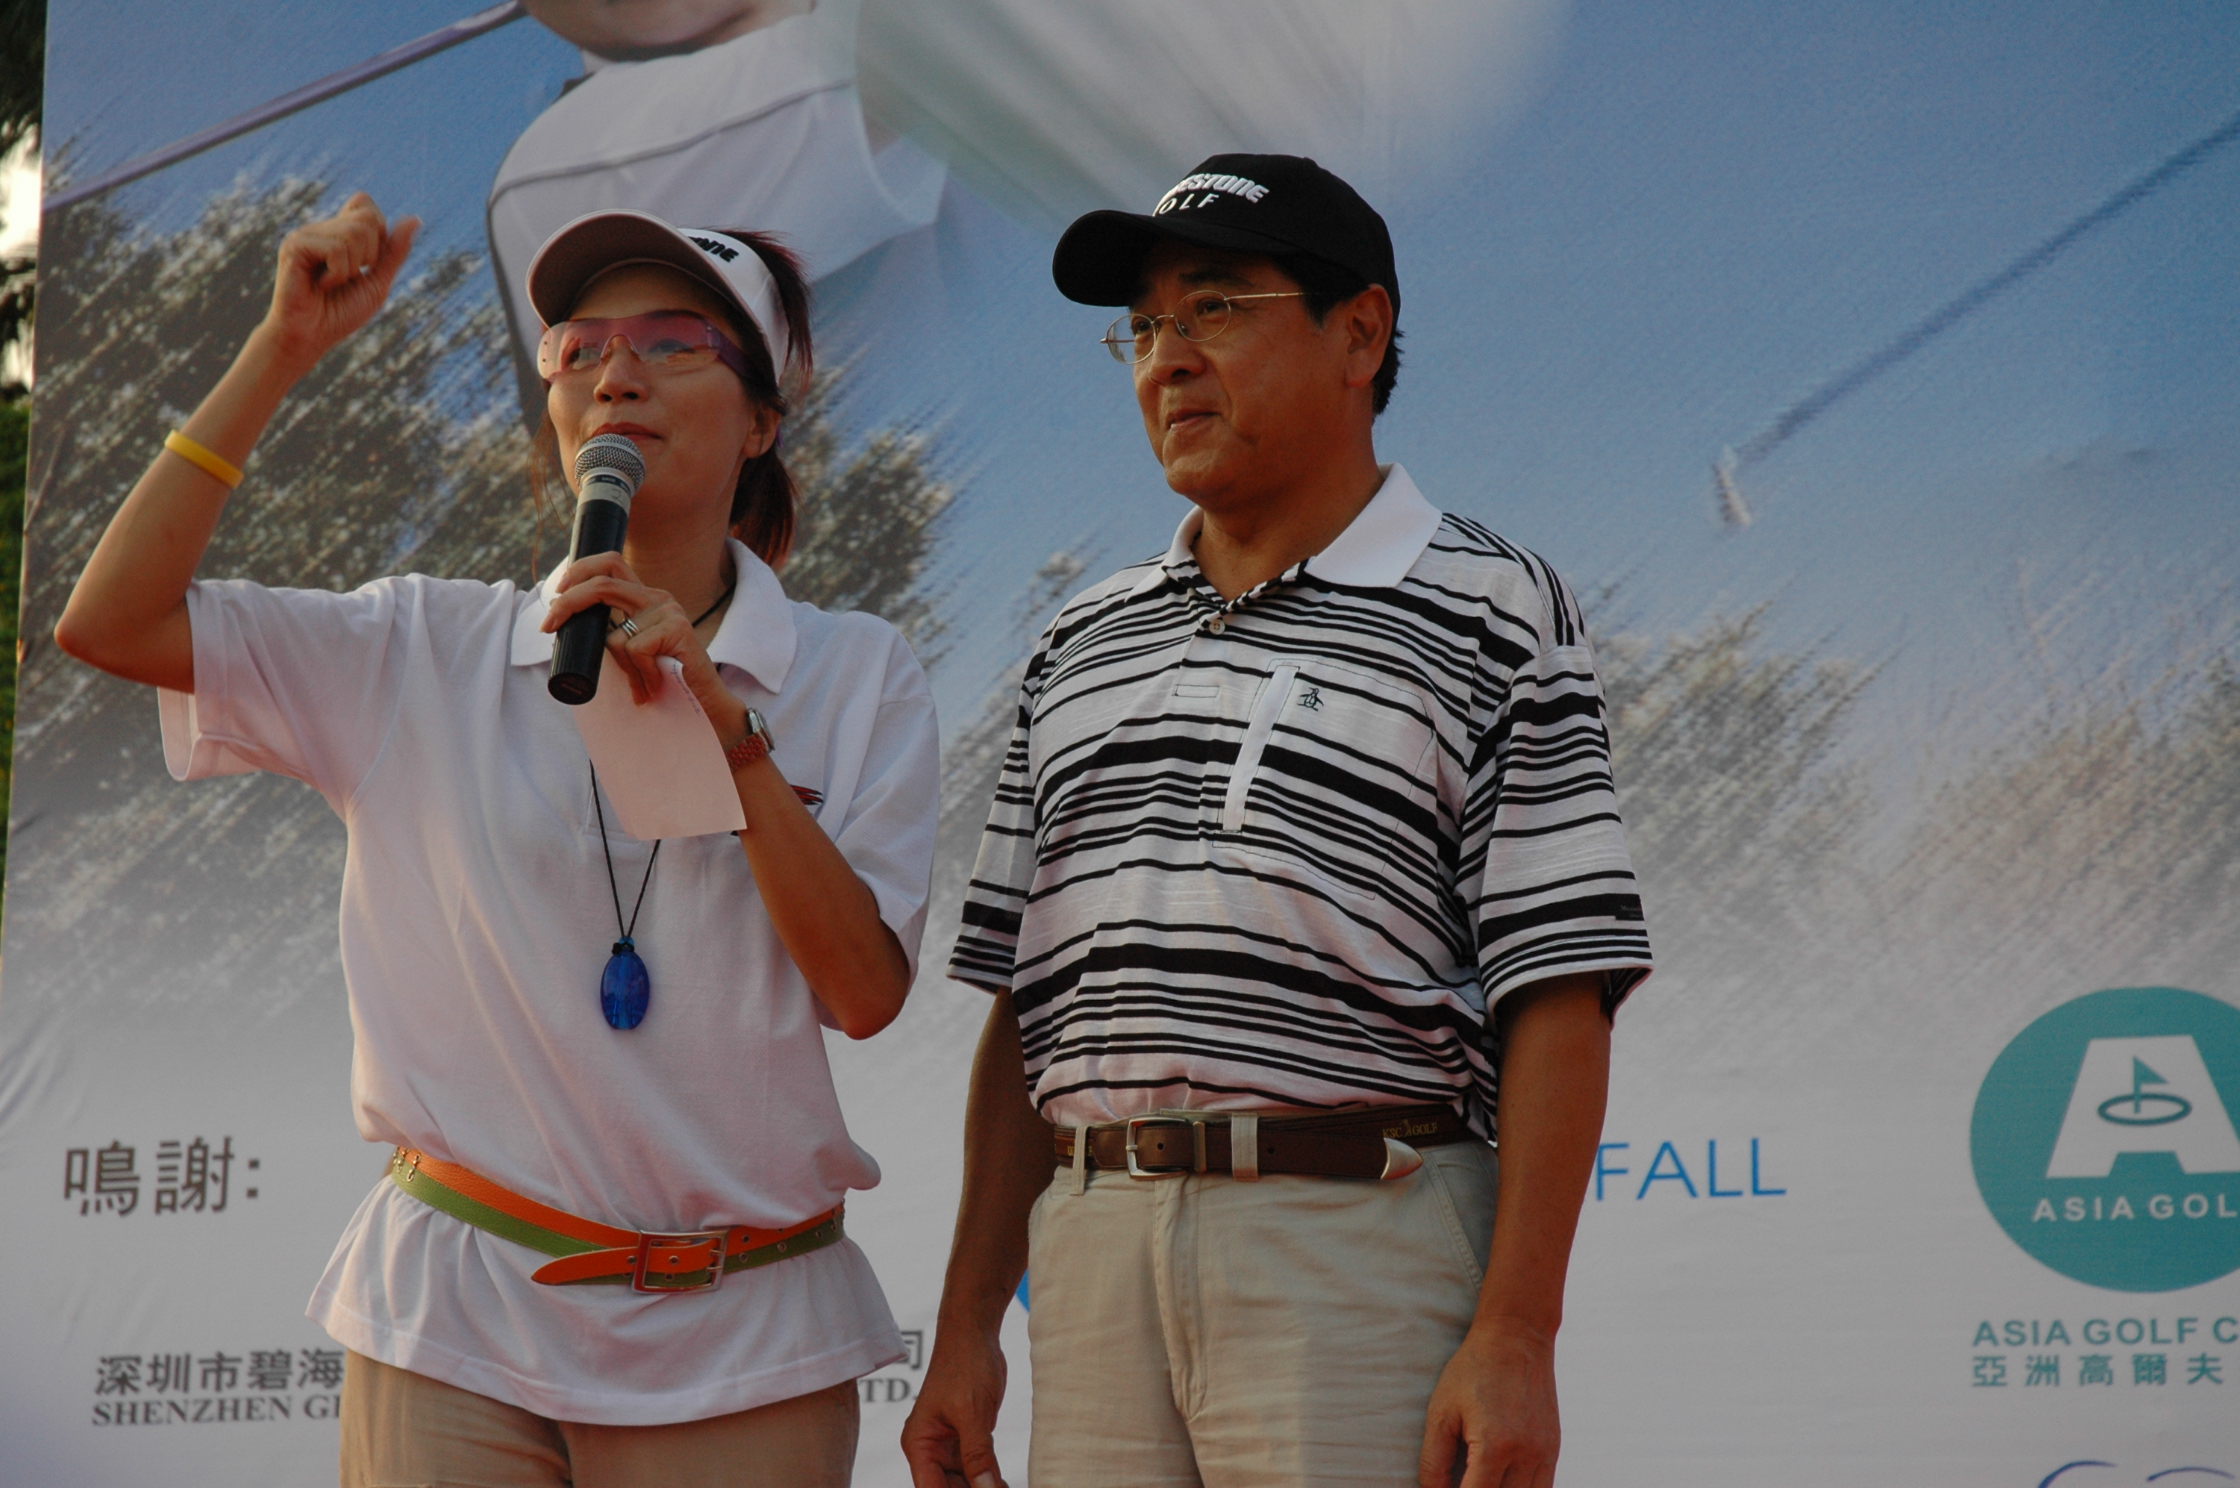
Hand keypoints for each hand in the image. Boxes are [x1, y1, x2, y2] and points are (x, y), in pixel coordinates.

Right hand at [258, 192, 419, 378]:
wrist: (311, 337)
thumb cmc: (341, 313)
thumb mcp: (379, 281)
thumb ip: (395, 251)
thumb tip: (415, 218)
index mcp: (337, 233)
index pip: (365, 203)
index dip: (377, 232)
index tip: (364, 263)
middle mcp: (320, 229)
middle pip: (367, 218)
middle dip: (370, 255)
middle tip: (347, 277)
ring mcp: (305, 235)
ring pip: (355, 233)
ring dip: (352, 268)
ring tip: (331, 283)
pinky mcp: (294, 246)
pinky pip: (336, 250)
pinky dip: (338, 274)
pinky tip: (320, 285)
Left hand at [539, 552, 740, 730]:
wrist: (706, 702)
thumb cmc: (667, 680)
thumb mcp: (632, 651)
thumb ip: (610, 634)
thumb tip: (566, 627)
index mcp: (644, 598)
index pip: (610, 564)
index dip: (579, 571)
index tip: (556, 595)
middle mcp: (656, 597)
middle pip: (603, 582)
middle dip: (569, 602)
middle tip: (550, 625)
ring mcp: (668, 611)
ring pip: (616, 636)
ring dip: (624, 669)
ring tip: (643, 686)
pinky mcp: (677, 629)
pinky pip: (635, 651)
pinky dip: (640, 675)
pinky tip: (657, 684)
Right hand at [901, 1332, 1009, 1487]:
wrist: (974, 1334)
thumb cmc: (964, 1364)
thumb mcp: (972, 1412)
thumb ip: (977, 1454)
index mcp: (919, 1444)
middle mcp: (930, 1449)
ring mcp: (949, 1445)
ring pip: (965, 1482)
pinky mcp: (969, 1438)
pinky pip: (978, 1467)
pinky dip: (991, 1478)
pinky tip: (1005, 1485)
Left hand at [1418, 1324, 1560, 1487]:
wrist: (1517, 1336)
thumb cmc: (1473, 1370)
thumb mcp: (1442, 1412)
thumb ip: (1434, 1461)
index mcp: (1495, 1446)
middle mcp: (1527, 1455)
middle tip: (1460, 1480)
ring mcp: (1545, 1454)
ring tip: (1480, 1479)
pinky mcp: (1553, 1449)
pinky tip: (1502, 1481)